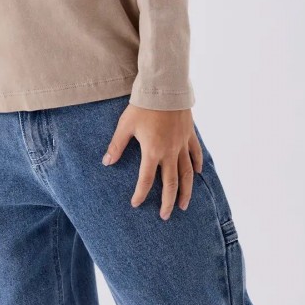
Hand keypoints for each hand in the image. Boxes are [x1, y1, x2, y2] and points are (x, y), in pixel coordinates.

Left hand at [102, 105, 202, 219]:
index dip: (140, 194)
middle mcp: (170, 152)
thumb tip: (106, 162)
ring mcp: (182, 144)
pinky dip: (196, 165)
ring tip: (184, 205)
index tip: (136, 203)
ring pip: (187, 174)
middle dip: (168, 202)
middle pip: (171, 183)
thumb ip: (116, 145)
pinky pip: (195, 154)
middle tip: (166, 216)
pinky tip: (197, 173)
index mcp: (152, 151)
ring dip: (186, 191)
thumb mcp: (125, 125)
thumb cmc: (142, 105)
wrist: (165, 88)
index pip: (146, 180)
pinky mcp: (190, 135)